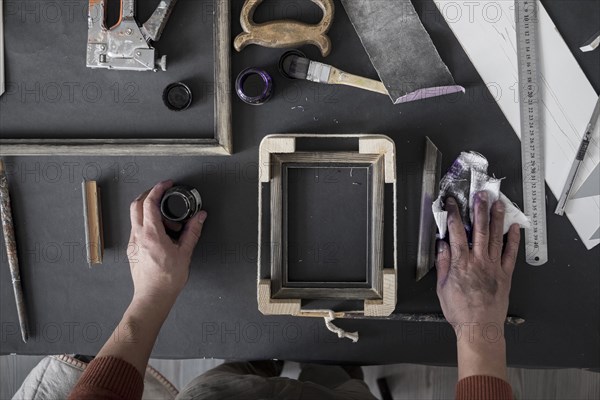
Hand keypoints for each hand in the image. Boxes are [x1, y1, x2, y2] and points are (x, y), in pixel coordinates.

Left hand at [128, 180, 206, 304]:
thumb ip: (192, 231)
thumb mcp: (185, 253)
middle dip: (150, 195)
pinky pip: (138, 229)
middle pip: (137, 204)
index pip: (150, 202)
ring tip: (170, 224)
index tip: (167, 185)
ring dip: (151, 212)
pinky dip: (149, 224)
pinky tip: (162, 234)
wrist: (153, 296)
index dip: (158, 189)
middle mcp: (138, 235)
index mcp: (151, 234)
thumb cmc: (166, 279)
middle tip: (164, 196)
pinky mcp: (133, 249)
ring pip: (136, 217)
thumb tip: (200, 217)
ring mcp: (133, 242)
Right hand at [436, 192, 519, 379]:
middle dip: (479, 210)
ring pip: (496, 237)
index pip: (456, 232)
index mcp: (460, 263)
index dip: (454, 214)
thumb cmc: (460, 310)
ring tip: (498, 203)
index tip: (451, 202)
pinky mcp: (505, 274)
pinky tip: (514, 228)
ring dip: (497, 219)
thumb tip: (441, 246)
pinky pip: (510, 254)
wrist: (479, 327)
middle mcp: (478, 261)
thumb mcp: (442, 287)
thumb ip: (442, 264)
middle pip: (479, 230)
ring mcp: (493, 266)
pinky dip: (513, 240)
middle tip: (480, 195)